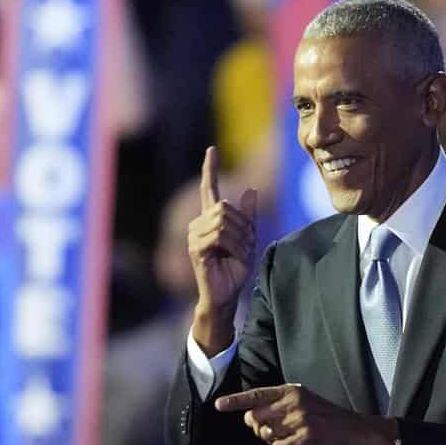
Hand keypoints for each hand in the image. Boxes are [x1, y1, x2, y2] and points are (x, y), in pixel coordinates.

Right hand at [189, 147, 256, 350]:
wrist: (225, 295)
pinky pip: (220, 235)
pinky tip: (235, 257)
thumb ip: (248, 216)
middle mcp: (198, 224)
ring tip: (240, 254)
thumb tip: (251, 190)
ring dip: (241, 238)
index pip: (209, 189)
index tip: (212, 150)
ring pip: (224, 220)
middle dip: (244, 226)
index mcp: (210, 220)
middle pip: (225, 206)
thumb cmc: (234, 268)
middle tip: (246, 246)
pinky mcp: (196, 248)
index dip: (210, 169)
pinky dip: (234, 246)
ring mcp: (194, 236)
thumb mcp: (247, 239)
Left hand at [215, 384, 397, 444]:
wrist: (356, 430)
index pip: (257, 395)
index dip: (235, 401)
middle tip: (274, 432)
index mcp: (291, 390)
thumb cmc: (325, 418)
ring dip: (275, 441)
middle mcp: (293, 402)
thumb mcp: (303, 402)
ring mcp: (299, 419)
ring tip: (294, 438)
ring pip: (266, 436)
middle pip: (255, 418)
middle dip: (258, 429)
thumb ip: (278, 406)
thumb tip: (251, 418)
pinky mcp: (305, 436)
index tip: (217, 405)